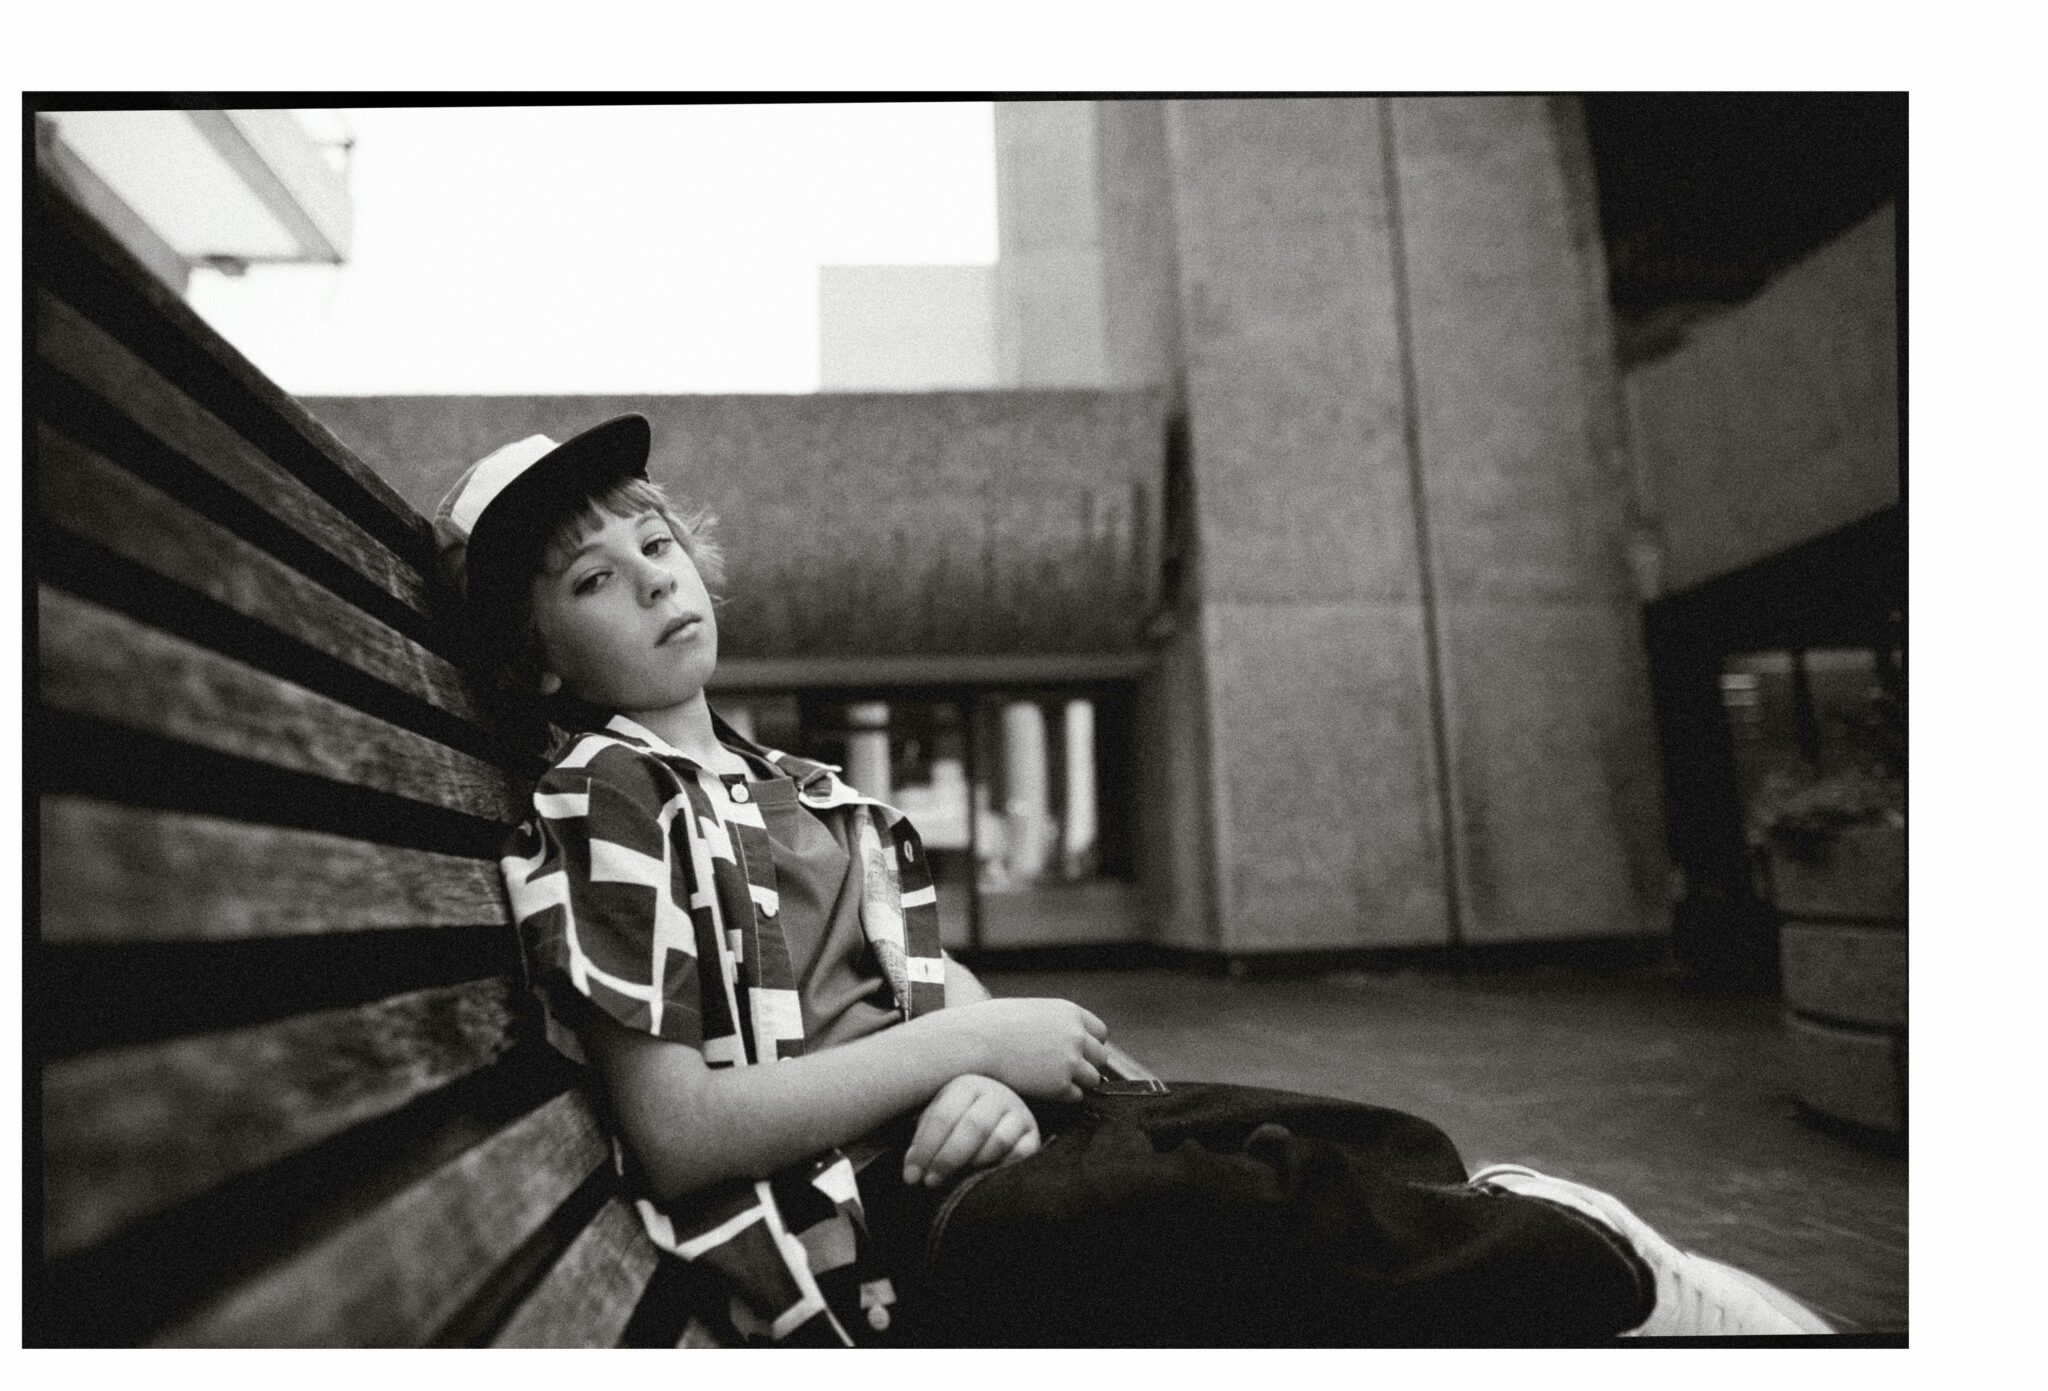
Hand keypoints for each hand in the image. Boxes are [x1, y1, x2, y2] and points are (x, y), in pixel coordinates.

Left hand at [904, 1074, 1039, 1187]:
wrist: (997, 1110)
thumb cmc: (959, 1118)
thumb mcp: (938, 1119)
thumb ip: (923, 1141)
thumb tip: (911, 1172)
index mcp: (967, 1085)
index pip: (944, 1116)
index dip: (926, 1148)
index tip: (911, 1176)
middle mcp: (996, 1094)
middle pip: (974, 1126)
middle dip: (948, 1158)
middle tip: (931, 1182)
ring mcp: (1019, 1113)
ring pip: (999, 1140)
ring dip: (974, 1164)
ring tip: (956, 1179)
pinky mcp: (1033, 1136)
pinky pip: (1020, 1155)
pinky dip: (1000, 1167)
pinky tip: (983, 1176)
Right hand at [935, 997, 1110, 1100]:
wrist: (973, 1042)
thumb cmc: (991, 1024)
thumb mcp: (1031, 1011)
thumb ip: (1055, 1023)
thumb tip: (1066, 1038)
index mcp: (1070, 1013)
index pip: (1100, 1032)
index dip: (1089, 1044)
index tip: (1078, 1053)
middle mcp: (1076, 1035)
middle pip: (1100, 1057)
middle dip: (1087, 1065)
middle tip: (1065, 1072)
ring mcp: (1070, 1061)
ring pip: (1093, 1079)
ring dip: (1077, 1082)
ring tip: (1053, 1082)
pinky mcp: (1060, 1085)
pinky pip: (1076, 1096)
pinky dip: (1063, 1096)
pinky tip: (1044, 1090)